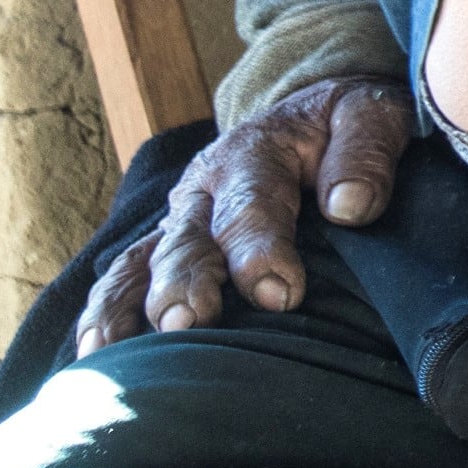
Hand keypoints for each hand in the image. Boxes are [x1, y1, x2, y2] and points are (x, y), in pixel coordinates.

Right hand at [73, 74, 411, 353]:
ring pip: (141, 264)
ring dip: (131, 307)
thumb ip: (365, 152)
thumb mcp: (372, 114)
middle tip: (191, 323)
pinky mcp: (165, 246)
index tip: (283, 293)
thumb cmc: (343, 125)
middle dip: (185, 284)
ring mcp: (178, 221)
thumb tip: (351, 206)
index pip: (253, 205)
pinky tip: (95, 353)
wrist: (311, 114)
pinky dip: (104, 312)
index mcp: (255, 153)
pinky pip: (123, 278)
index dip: (262, 250)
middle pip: (186, 242)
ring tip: (122, 353)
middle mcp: (204, 190)